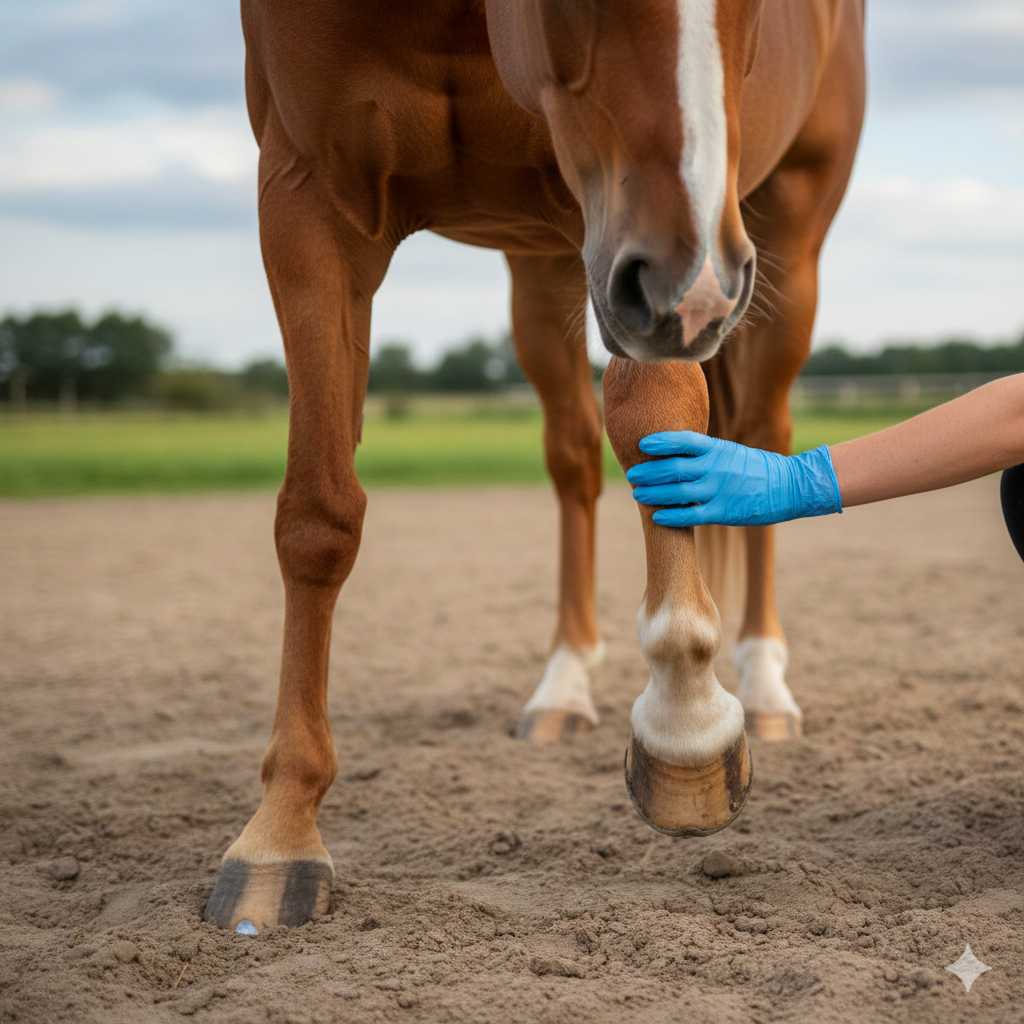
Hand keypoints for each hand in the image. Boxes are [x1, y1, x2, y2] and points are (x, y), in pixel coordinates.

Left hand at [627, 431, 842, 527]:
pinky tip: (656, 517)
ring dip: (654, 493)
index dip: (661, 441)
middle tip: (632, 474)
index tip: (642, 444)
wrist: (789, 486)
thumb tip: (672, 452)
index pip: (683, 440)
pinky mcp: (724, 512)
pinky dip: (671, 516)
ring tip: (637, 493)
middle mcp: (715, 467)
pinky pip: (691, 515)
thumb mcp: (729, 452)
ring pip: (678, 492)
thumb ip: (704, 453)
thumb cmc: (754, 468)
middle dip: (649, 472)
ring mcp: (719, 490)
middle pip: (674, 468)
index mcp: (717, 449)